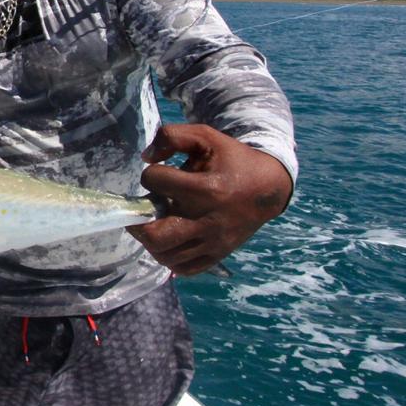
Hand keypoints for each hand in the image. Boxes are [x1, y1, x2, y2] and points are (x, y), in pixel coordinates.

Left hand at [127, 123, 292, 275]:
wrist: (268, 188)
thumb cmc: (232, 160)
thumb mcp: (206, 137)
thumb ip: (172, 136)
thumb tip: (146, 157)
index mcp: (206, 189)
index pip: (156, 182)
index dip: (151, 174)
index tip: (159, 174)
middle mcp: (208, 221)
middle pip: (155, 236)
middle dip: (138, 221)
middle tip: (141, 210)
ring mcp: (212, 243)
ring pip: (164, 255)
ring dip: (151, 238)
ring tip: (156, 221)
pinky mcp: (216, 256)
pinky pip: (182, 268)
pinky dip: (168, 256)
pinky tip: (169, 239)